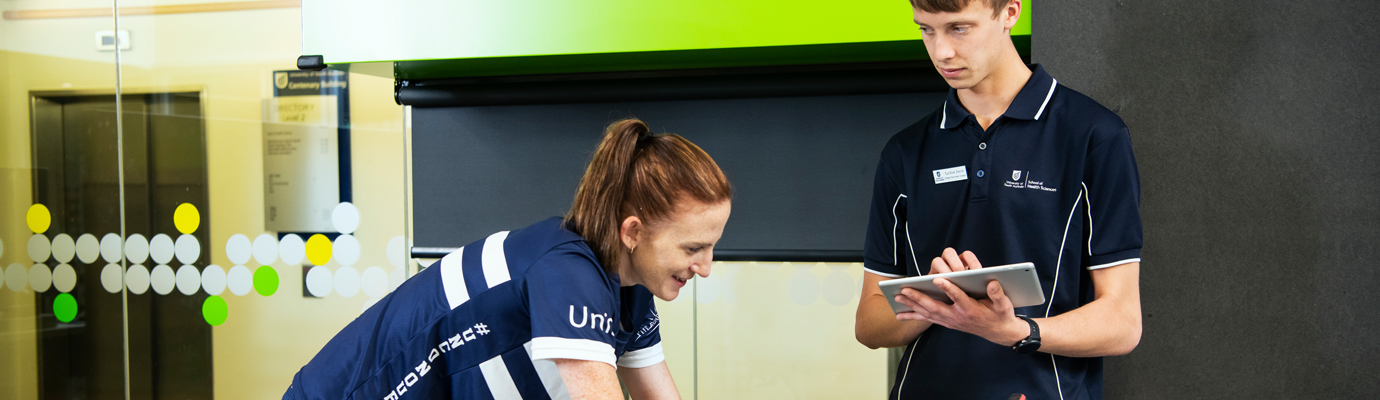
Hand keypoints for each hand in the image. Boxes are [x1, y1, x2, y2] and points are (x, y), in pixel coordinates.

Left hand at [894, 248, 1027, 345]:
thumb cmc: (1000, 314)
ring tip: (896, 297)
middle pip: (935, 306)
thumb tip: (992, 283)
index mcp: (971, 310)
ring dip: (911, 305)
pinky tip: (900, 314)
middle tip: (905, 289)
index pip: (959, 298)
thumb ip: (997, 294)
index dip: (949, 288)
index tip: (938, 278)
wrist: (998, 332)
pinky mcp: (946, 322)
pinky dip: (913, 316)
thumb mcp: (1004, 305)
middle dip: (919, 298)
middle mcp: (957, 317)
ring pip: (927, 313)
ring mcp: (950, 321)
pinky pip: (926, 319)